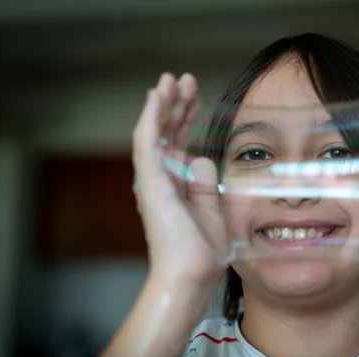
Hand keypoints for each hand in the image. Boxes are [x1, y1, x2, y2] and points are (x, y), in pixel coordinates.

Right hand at [132, 73, 227, 286]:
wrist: (191, 274)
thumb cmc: (202, 250)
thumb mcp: (211, 209)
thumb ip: (205, 183)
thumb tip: (202, 158)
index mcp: (176, 186)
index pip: (179, 143)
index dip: (187, 119)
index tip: (196, 98)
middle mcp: (161, 179)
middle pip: (168, 134)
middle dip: (177, 106)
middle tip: (185, 80)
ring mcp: (153, 180)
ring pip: (155, 132)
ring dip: (163, 104)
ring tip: (172, 80)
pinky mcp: (149, 182)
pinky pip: (148, 142)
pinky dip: (152, 118)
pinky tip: (158, 96)